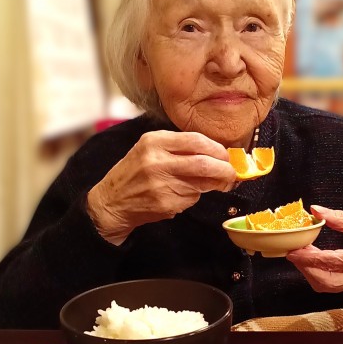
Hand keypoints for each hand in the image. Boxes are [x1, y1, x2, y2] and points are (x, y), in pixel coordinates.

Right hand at [87, 130, 236, 243]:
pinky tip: (183, 195)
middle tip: (231, 174)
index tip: (226, 156)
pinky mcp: (165, 203)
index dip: (217, 149)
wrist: (111, 202)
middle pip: (204, 163)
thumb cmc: (134, 174)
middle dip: (224, 170)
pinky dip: (194, 197)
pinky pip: (191, 199)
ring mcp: (160, 184)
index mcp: (154, 142)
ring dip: (212, 185)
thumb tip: (215, 153)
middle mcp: (156, 161)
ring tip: (213, 184)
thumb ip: (178, 148)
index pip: (196, 140)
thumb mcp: (149, 150)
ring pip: (200, 183)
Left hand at [286, 205, 342, 296]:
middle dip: (307, 268)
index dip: (313, 258)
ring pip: (327, 286)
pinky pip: (330, 286)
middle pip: (329, 281)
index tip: (296, 250)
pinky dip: (315, 275)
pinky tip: (310, 261)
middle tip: (294, 253)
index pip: (338, 261)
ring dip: (309, 272)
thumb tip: (316, 211)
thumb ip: (342, 218)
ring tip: (300, 255)